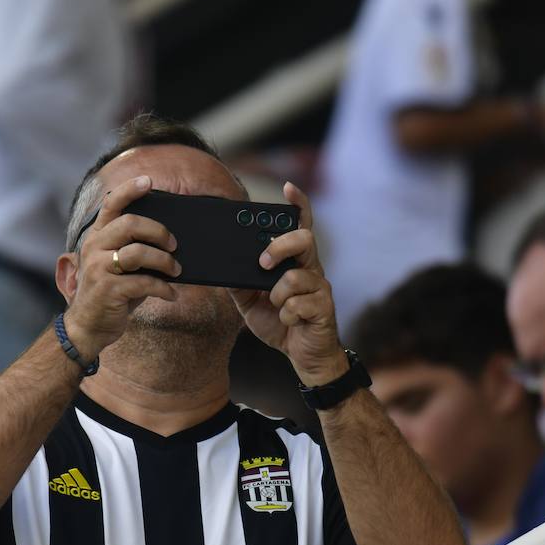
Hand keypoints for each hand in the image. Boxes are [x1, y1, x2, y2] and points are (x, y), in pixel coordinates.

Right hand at [60, 175, 180, 359]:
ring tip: (176, 271)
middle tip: (174, 245)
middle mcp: (94, 248)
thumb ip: (133, 249)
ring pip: (139, 253)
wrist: (88, 326)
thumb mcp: (117, 266)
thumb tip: (170, 242)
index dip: (130, 190)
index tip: (148, 181)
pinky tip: (171, 294)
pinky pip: (144, 283)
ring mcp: (99, 268)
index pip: (111, 205)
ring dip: (165, 262)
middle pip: (131, 224)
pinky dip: (164, 289)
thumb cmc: (110, 293)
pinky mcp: (109, 289)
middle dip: (159, 232)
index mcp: (96, 237)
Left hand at [230, 182, 346, 387]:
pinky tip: (289, 322)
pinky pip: (297, 305)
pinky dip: (286, 315)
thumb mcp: (250, 302)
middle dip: (279, 246)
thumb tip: (220, 267)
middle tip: (262, 263)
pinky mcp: (324, 307)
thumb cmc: (281, 323)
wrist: (303, 356)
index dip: (298, 205)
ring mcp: (320, 287)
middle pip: (303, 239)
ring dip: (277, 296)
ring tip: (277, 306)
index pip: (300, 226)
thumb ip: (239, 283)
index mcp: (295, 262)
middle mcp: (311, 268)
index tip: (288, 188)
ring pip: (294, 277)